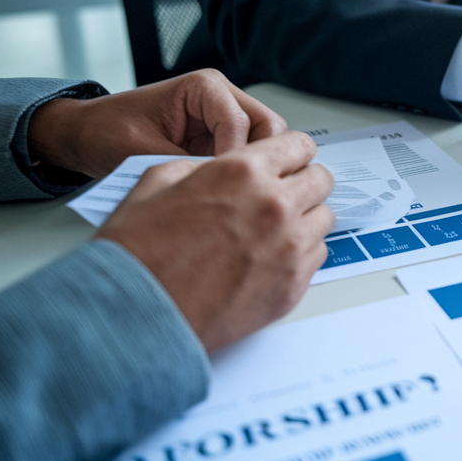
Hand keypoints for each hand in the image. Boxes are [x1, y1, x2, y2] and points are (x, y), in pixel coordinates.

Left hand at [27, 69, 286, 178]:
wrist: (86, 134)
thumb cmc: (105, 132)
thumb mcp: (142, 151)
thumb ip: (186, 166)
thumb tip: (218, 189)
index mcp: (204, 87)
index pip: (241, 122)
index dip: (236, 159)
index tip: (220, 188)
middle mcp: (222, 96)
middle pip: (269, 128)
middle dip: (256, 162)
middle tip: (235, 194)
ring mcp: (224, 116)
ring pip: (266, 143)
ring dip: (252, 169)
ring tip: (229, 196)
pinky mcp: (221, 136)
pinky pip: (249, 155)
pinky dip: (243, 175)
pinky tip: (225, 195)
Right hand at [96, 132, 334, 351]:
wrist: (137, 316)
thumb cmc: (138, 255)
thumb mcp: (156, 183)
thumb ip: (200, 166)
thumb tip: (222, 165)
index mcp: (243, 173)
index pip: (299, 144)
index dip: (290, 151)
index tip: (286, 160)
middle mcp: (274, 207)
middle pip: (320, 179)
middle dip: (302, 182)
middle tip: (281, 193)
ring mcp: (289, 248)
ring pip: (324, 217)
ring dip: (304, 218)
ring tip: (273, 229)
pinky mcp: (292, 286)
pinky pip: (318, 255)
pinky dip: (300, 252)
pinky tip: (270, 256)